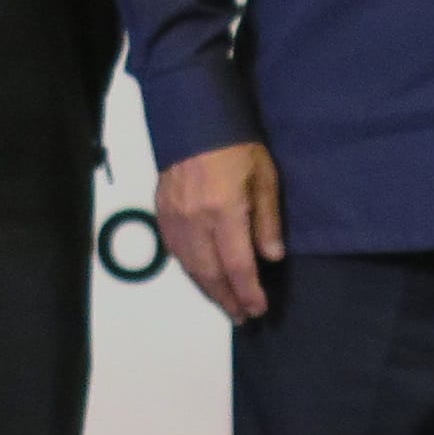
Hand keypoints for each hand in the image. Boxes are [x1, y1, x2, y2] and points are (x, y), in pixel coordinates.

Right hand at [159, 141, 286, 321]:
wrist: (193, 118)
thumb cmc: (237, 144)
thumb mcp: (265, 176)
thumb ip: (267, 219)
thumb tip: (271, 258)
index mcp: (224, 211)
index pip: (237, 266)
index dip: (248, 292)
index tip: (258, 309)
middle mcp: (195, 220)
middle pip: (210, 274)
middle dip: (227, 299)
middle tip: (242, 316)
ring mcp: (174, 218)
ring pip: (190, 267)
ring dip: (208, 290)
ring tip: (225, 304)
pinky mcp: (161, 212)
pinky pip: (175, 252)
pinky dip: (191, 270)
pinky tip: (202, 277)